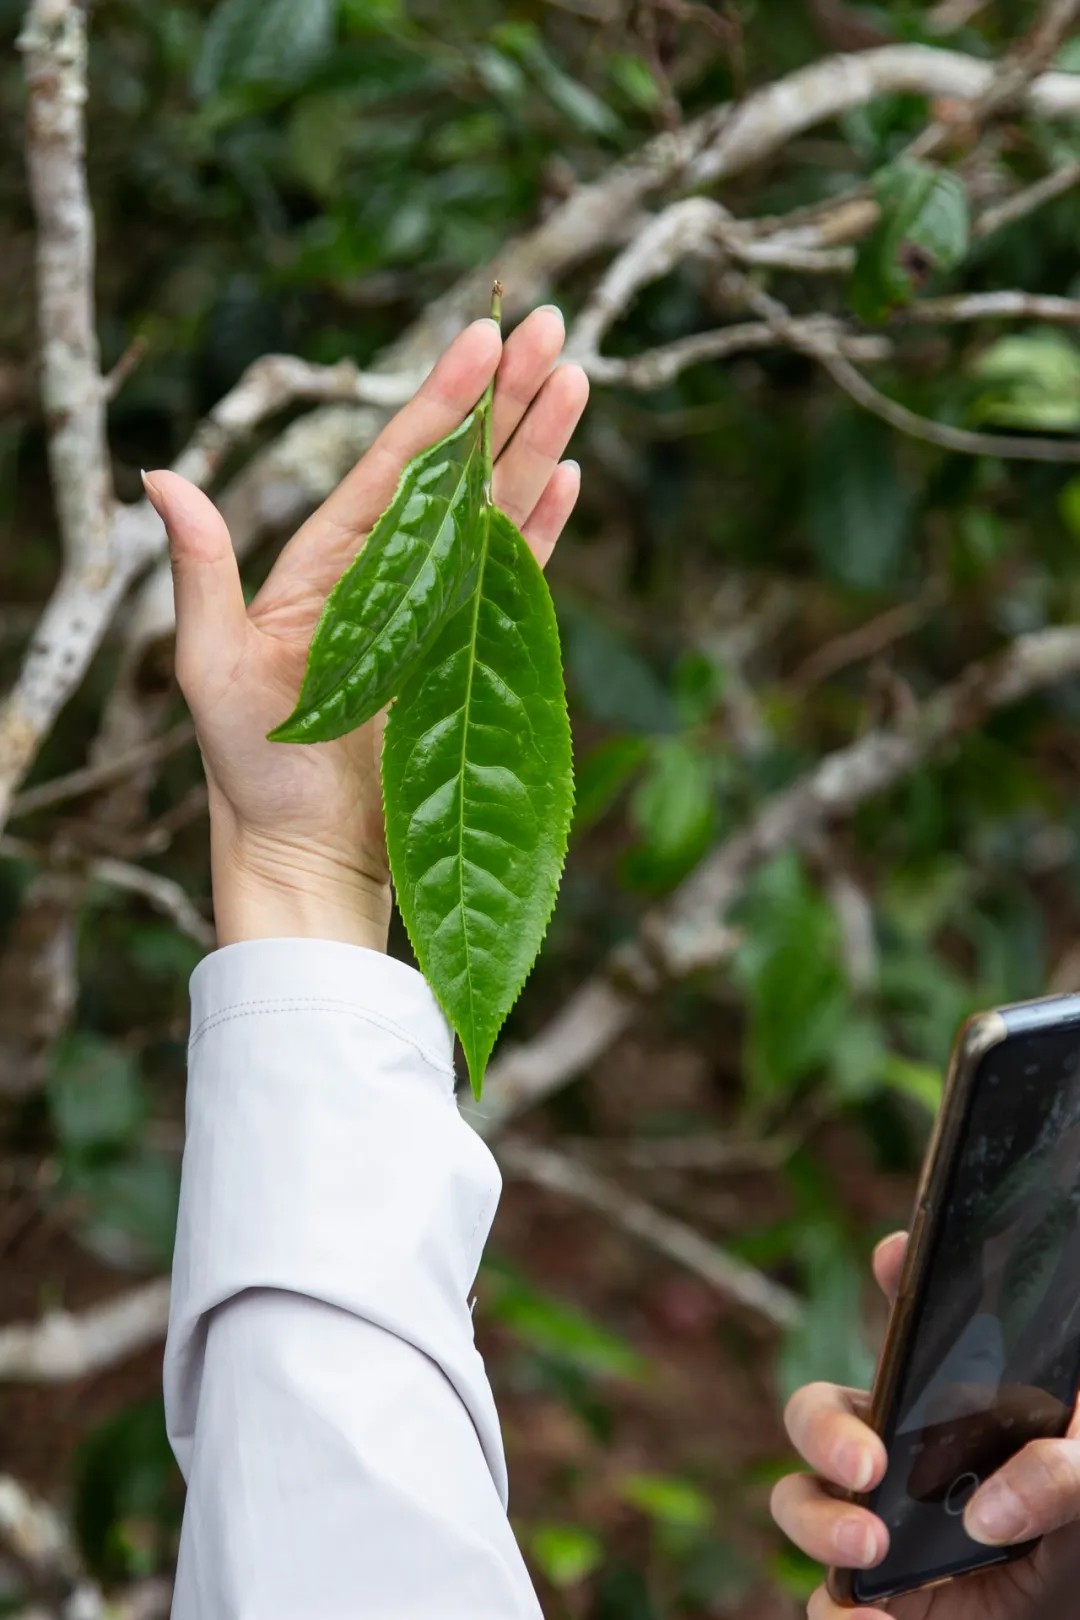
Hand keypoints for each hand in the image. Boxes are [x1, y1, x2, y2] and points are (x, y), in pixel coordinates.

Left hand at [144, 309, 587, 950]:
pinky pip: (516, 576)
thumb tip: (161, 476)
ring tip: (576, 377)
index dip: (440, 400)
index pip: (395, 462)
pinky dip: (543, 528)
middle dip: (506, 397)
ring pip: (497, 509)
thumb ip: (203, 570)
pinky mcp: (474, 651)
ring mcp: (438, 608)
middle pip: (459, 468)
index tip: (481, 336)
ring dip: (538, 444)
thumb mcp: (214, 665)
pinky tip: (568, 474)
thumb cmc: (254, 768)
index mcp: (332, 560)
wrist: (310, 851)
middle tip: (550, 325)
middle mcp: (391, 572)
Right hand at [772, 1233, 1079, 1619]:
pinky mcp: (875, 1600)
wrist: (1078, 1617)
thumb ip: (1063, 1469)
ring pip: (799, 1500)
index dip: (898, 1276)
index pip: (909, 1327)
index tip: (898, 1256)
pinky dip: (833, 1615)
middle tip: (868, 1464)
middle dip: (824, 1429)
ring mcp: (875, 1524)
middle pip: (817, 1412)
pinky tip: (870, 1619)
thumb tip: (989, 1511)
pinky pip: (824, 1605)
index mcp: (944, 1407)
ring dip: (815, 1519)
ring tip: (868, 1547)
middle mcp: (896, 1454)